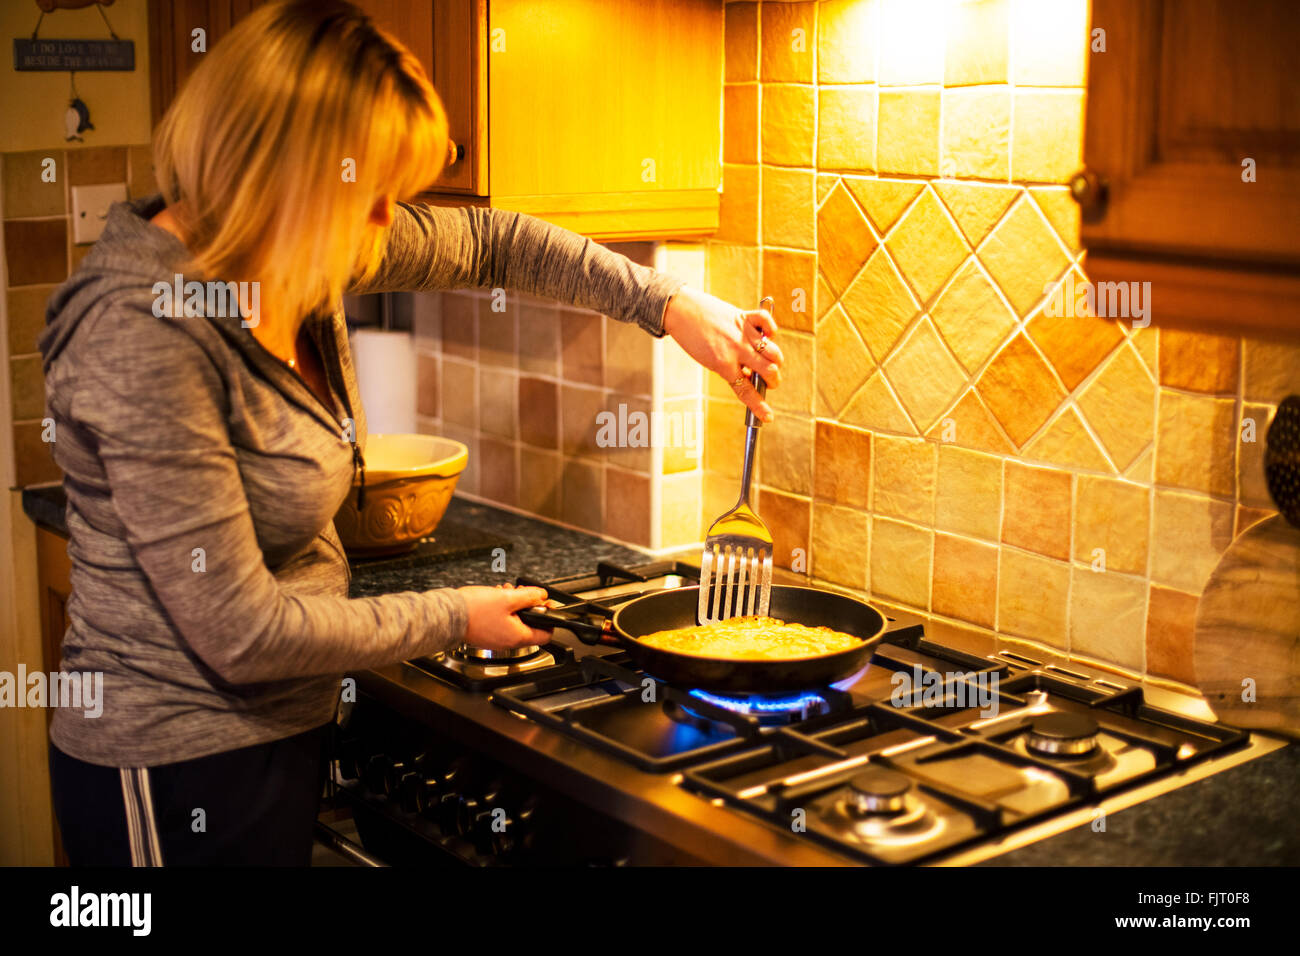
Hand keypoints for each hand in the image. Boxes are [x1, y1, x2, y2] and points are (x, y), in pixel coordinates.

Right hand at [457, 583, 549, 650]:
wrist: (448, 614)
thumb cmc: (474, 610)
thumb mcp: (507, 598)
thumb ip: (529, 597)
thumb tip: (542, 596)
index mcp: (517, 637)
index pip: (546, 634)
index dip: (549, 618)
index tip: (546, 605)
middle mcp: (508, 642)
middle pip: (529, 625)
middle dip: (528, 606)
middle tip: (522, 593)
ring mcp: (496, 638)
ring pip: (514, 621)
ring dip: (514, 604)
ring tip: (505, 592)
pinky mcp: (486, 633)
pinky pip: (501, 621)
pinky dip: (502, 609)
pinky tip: (495, 597)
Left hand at [662, 285, 782, 422]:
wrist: (679, 310)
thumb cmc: (691, 337)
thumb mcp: (709, 360)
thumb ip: (730, 369)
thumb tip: (750, 376)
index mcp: (722, 364)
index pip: (746, 390)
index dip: (759, 406)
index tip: (768, 417)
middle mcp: (735, 349)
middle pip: (767, 371)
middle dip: (773, 381)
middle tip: (770, 381)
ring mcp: (742, 332)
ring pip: (772, 351)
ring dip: (777, 360)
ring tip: (771, 361)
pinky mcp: (744, 316)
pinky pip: (766, 322)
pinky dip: (771, 329)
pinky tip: (768, 335)